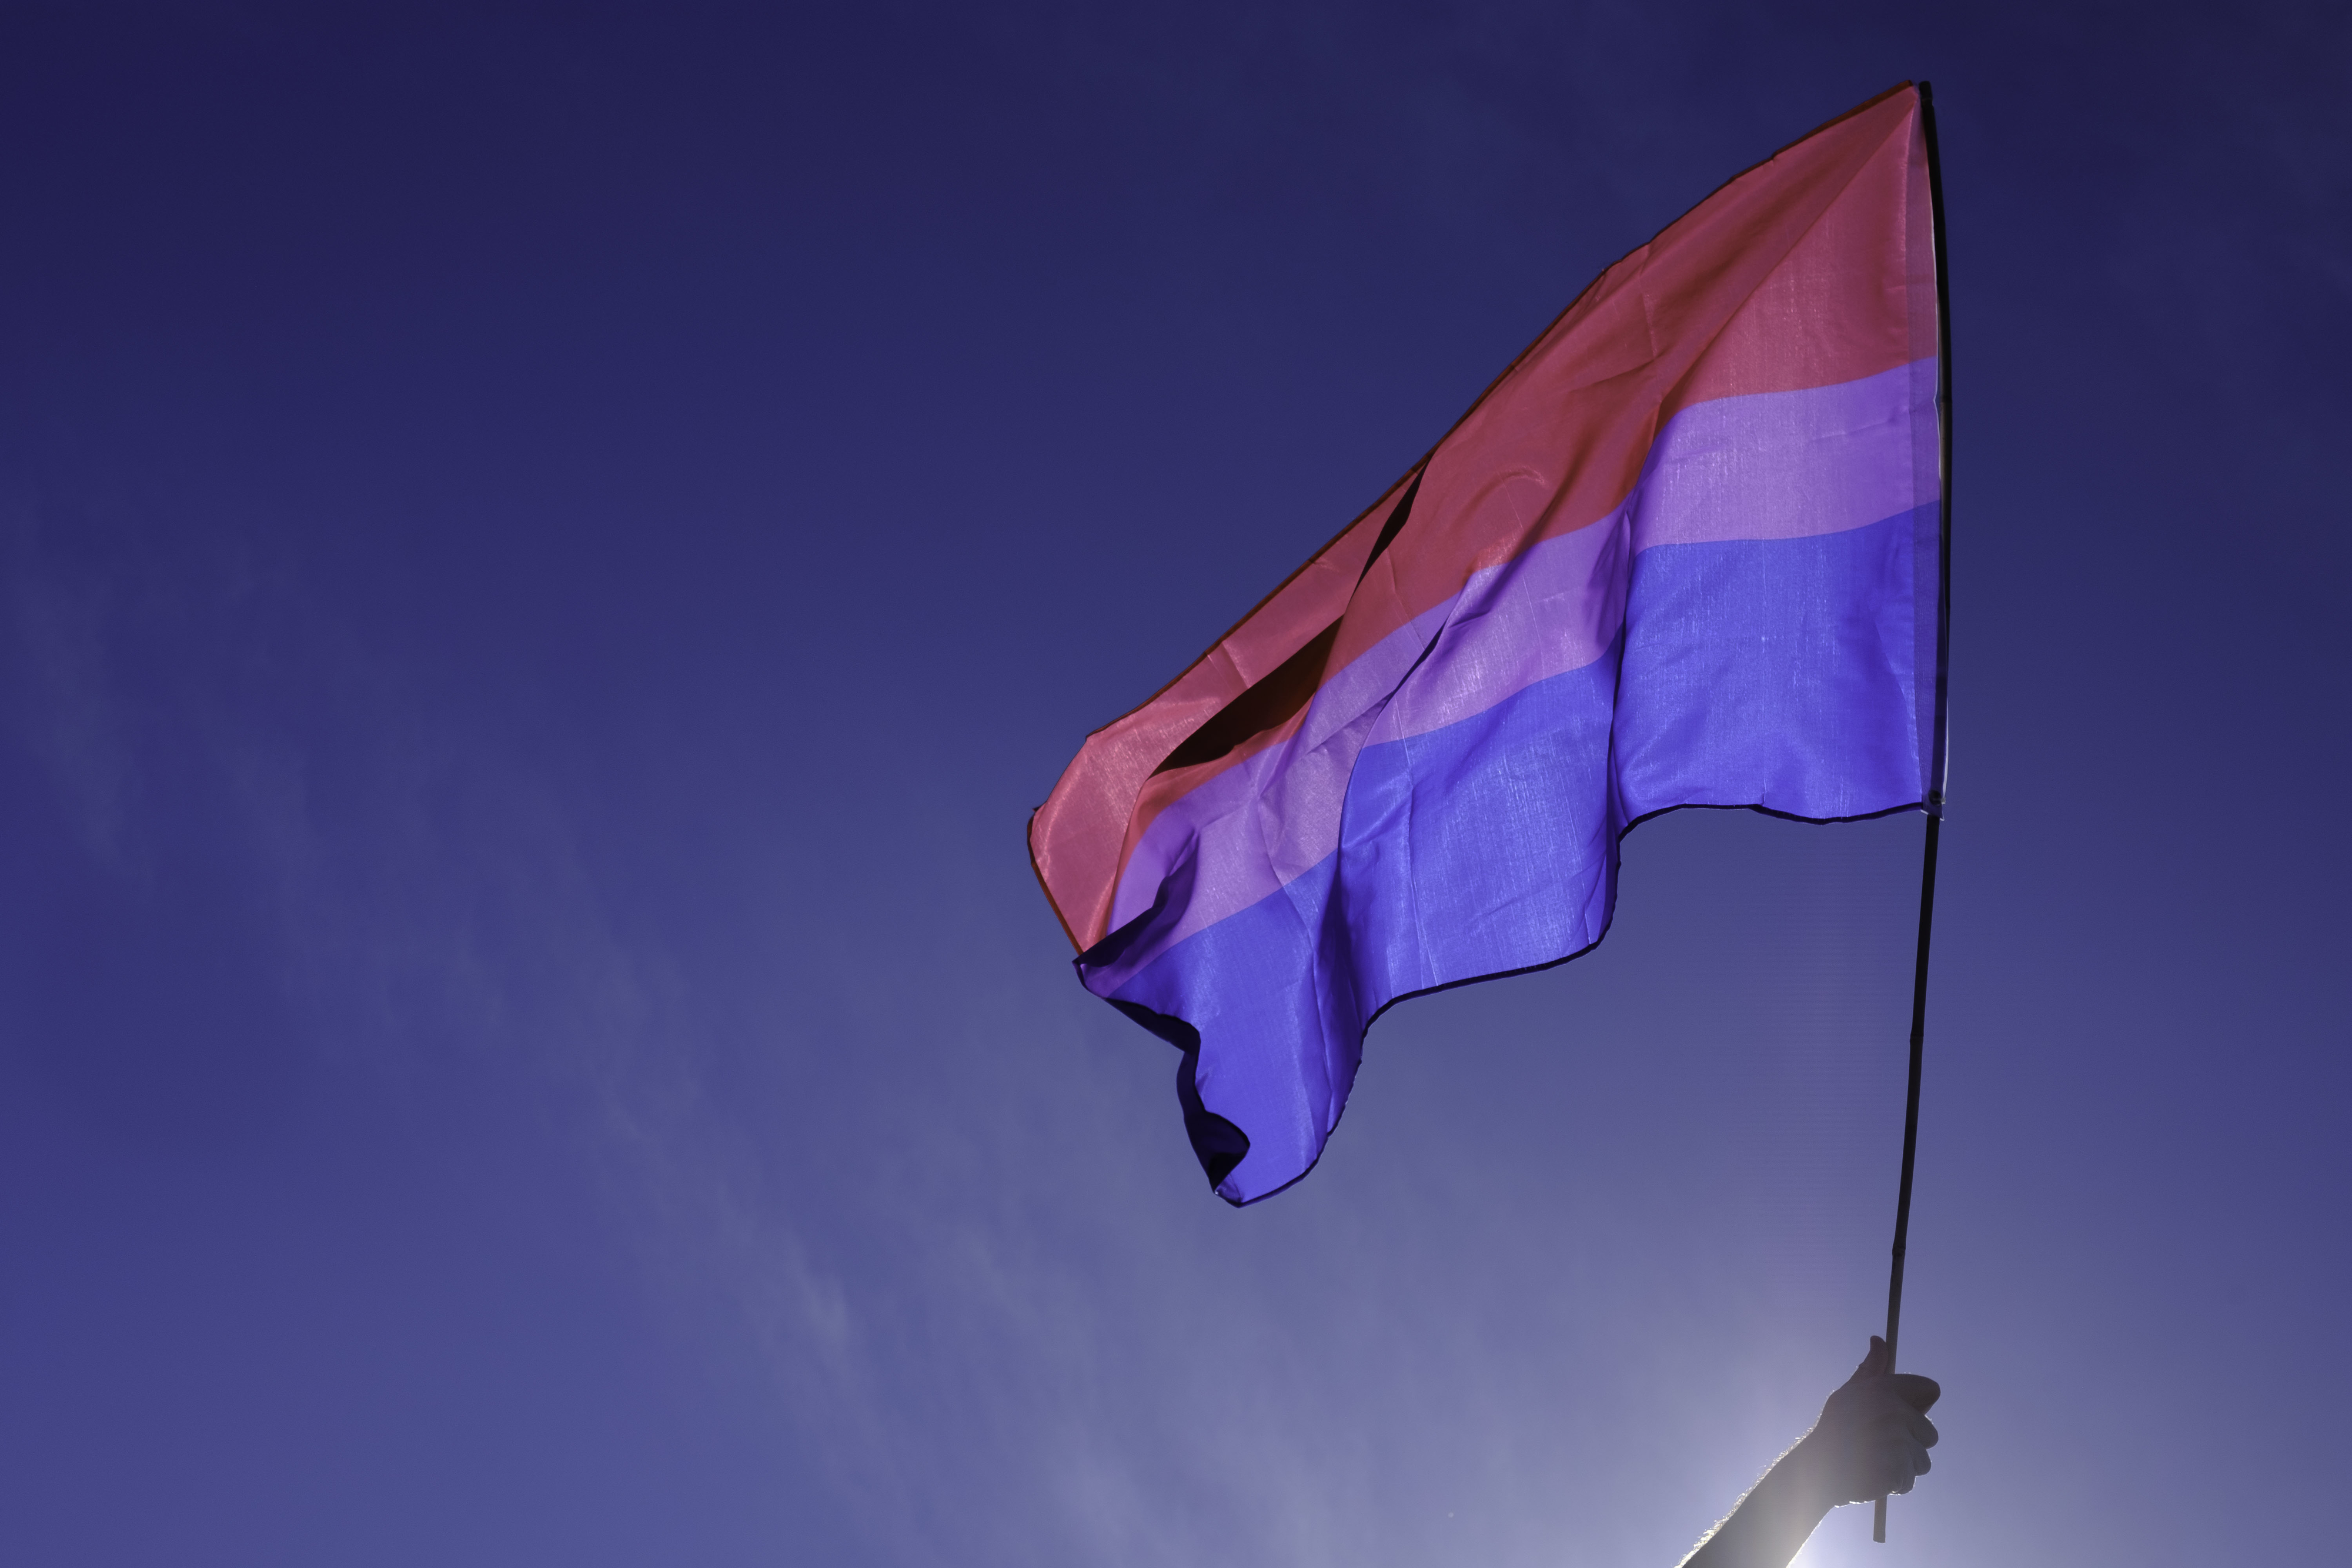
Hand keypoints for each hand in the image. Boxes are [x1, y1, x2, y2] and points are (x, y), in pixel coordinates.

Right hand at [1802, 1336, 1939, 1504]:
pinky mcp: (1896, 1469)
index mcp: (1884, 1388)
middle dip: (1912, 1444)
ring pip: (1923, 1461)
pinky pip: (1910, 1480)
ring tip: (1876, 1461)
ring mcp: (1896, 1442)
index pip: (1931, 1389)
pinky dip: (1894, 1483)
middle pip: (1931, 1433)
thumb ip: (1872, 1367)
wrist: (1816, 1468)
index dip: (1919, 1405)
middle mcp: (1893, 1411)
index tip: (1901, 1416)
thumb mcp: (1851, 1392)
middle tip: (1881, 1445)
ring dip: (1904, 1467)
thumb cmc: (1835, 1428)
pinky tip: (1873, 1476)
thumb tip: (1879, 1339)